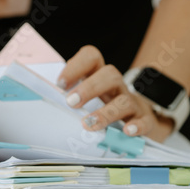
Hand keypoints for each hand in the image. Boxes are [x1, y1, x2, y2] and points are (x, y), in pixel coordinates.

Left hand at [57, 46, 174, 142]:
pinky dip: (137, 125)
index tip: (60, 84)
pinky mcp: (144, 119)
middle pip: (110, 75)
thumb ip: (70, 98)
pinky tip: (127, 131)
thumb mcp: (86, 100)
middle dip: (89, 88)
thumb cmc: (102, 109)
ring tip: (89, 124)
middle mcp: (116, 86)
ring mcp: (132, 102)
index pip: (92, 57)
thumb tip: (44, 103)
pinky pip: (145, 120)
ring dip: (106, 112)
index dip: (76, 66)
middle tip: (71, 103)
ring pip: (124, 100)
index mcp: (99, 76)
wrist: (137, 121)